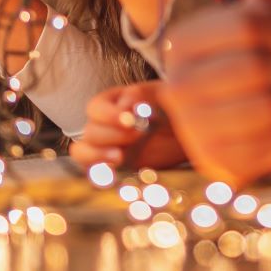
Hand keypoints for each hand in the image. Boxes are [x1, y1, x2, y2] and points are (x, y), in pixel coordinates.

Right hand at [69, 82, 186, 169]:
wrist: (188, 134)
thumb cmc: (173, 108)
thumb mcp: (163, 95)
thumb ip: (144, 96)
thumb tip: (126, 105)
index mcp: (112, 103)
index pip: (96, 108)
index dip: (108, 115)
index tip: (129, 119)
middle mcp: (104, 125)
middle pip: (90, 131)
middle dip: (112, 135)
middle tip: (138, 135)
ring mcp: (106, 147)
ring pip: (82, 152)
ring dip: (96, 156)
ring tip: (119, 158)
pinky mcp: (113, 168)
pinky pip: (94, 173)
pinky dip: (98, 175)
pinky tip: (114, 175)